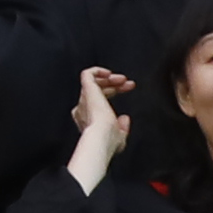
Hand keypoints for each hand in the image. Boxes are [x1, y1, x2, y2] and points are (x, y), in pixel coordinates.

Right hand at [68, 62, 134, 189]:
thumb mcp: (119, 138)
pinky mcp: (87, 90)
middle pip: (99, 90)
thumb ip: (122, 128)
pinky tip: (109, 73)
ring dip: (111, 78)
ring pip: (95, 82)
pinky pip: (87, 74)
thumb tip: (124, 118)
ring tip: (124, 79)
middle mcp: (84, 108)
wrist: (101, 138)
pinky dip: (98, 70)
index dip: (115, 93)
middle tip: (129, 84)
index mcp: (88, 119)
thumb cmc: (107, 142)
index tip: (128, 92)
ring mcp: (85, 98)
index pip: (99, 100)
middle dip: (115, 85)